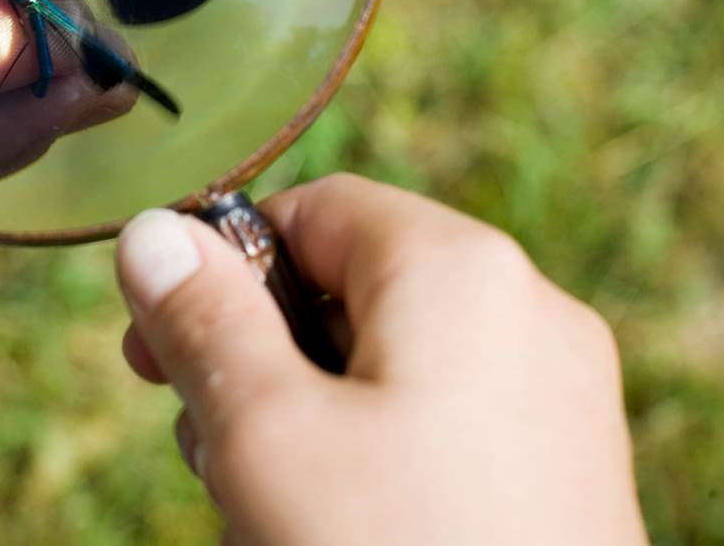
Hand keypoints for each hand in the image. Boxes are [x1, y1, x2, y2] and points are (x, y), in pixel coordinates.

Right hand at [115, 174, 648, 545]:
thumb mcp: (266, 435)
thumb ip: (203, 320)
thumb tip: (153, 232)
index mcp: (463, 269)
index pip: (314, 209)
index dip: (220, 266)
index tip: (155, 347)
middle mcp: (531, 314)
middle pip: (351, 290)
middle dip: (261, 359)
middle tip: (210, 448)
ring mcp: (562, 402)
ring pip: (393, 369)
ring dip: (309, 421)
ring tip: (270, 513)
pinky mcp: (569, 478)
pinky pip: (446, 430)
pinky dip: (376, 462)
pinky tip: (339, 533)